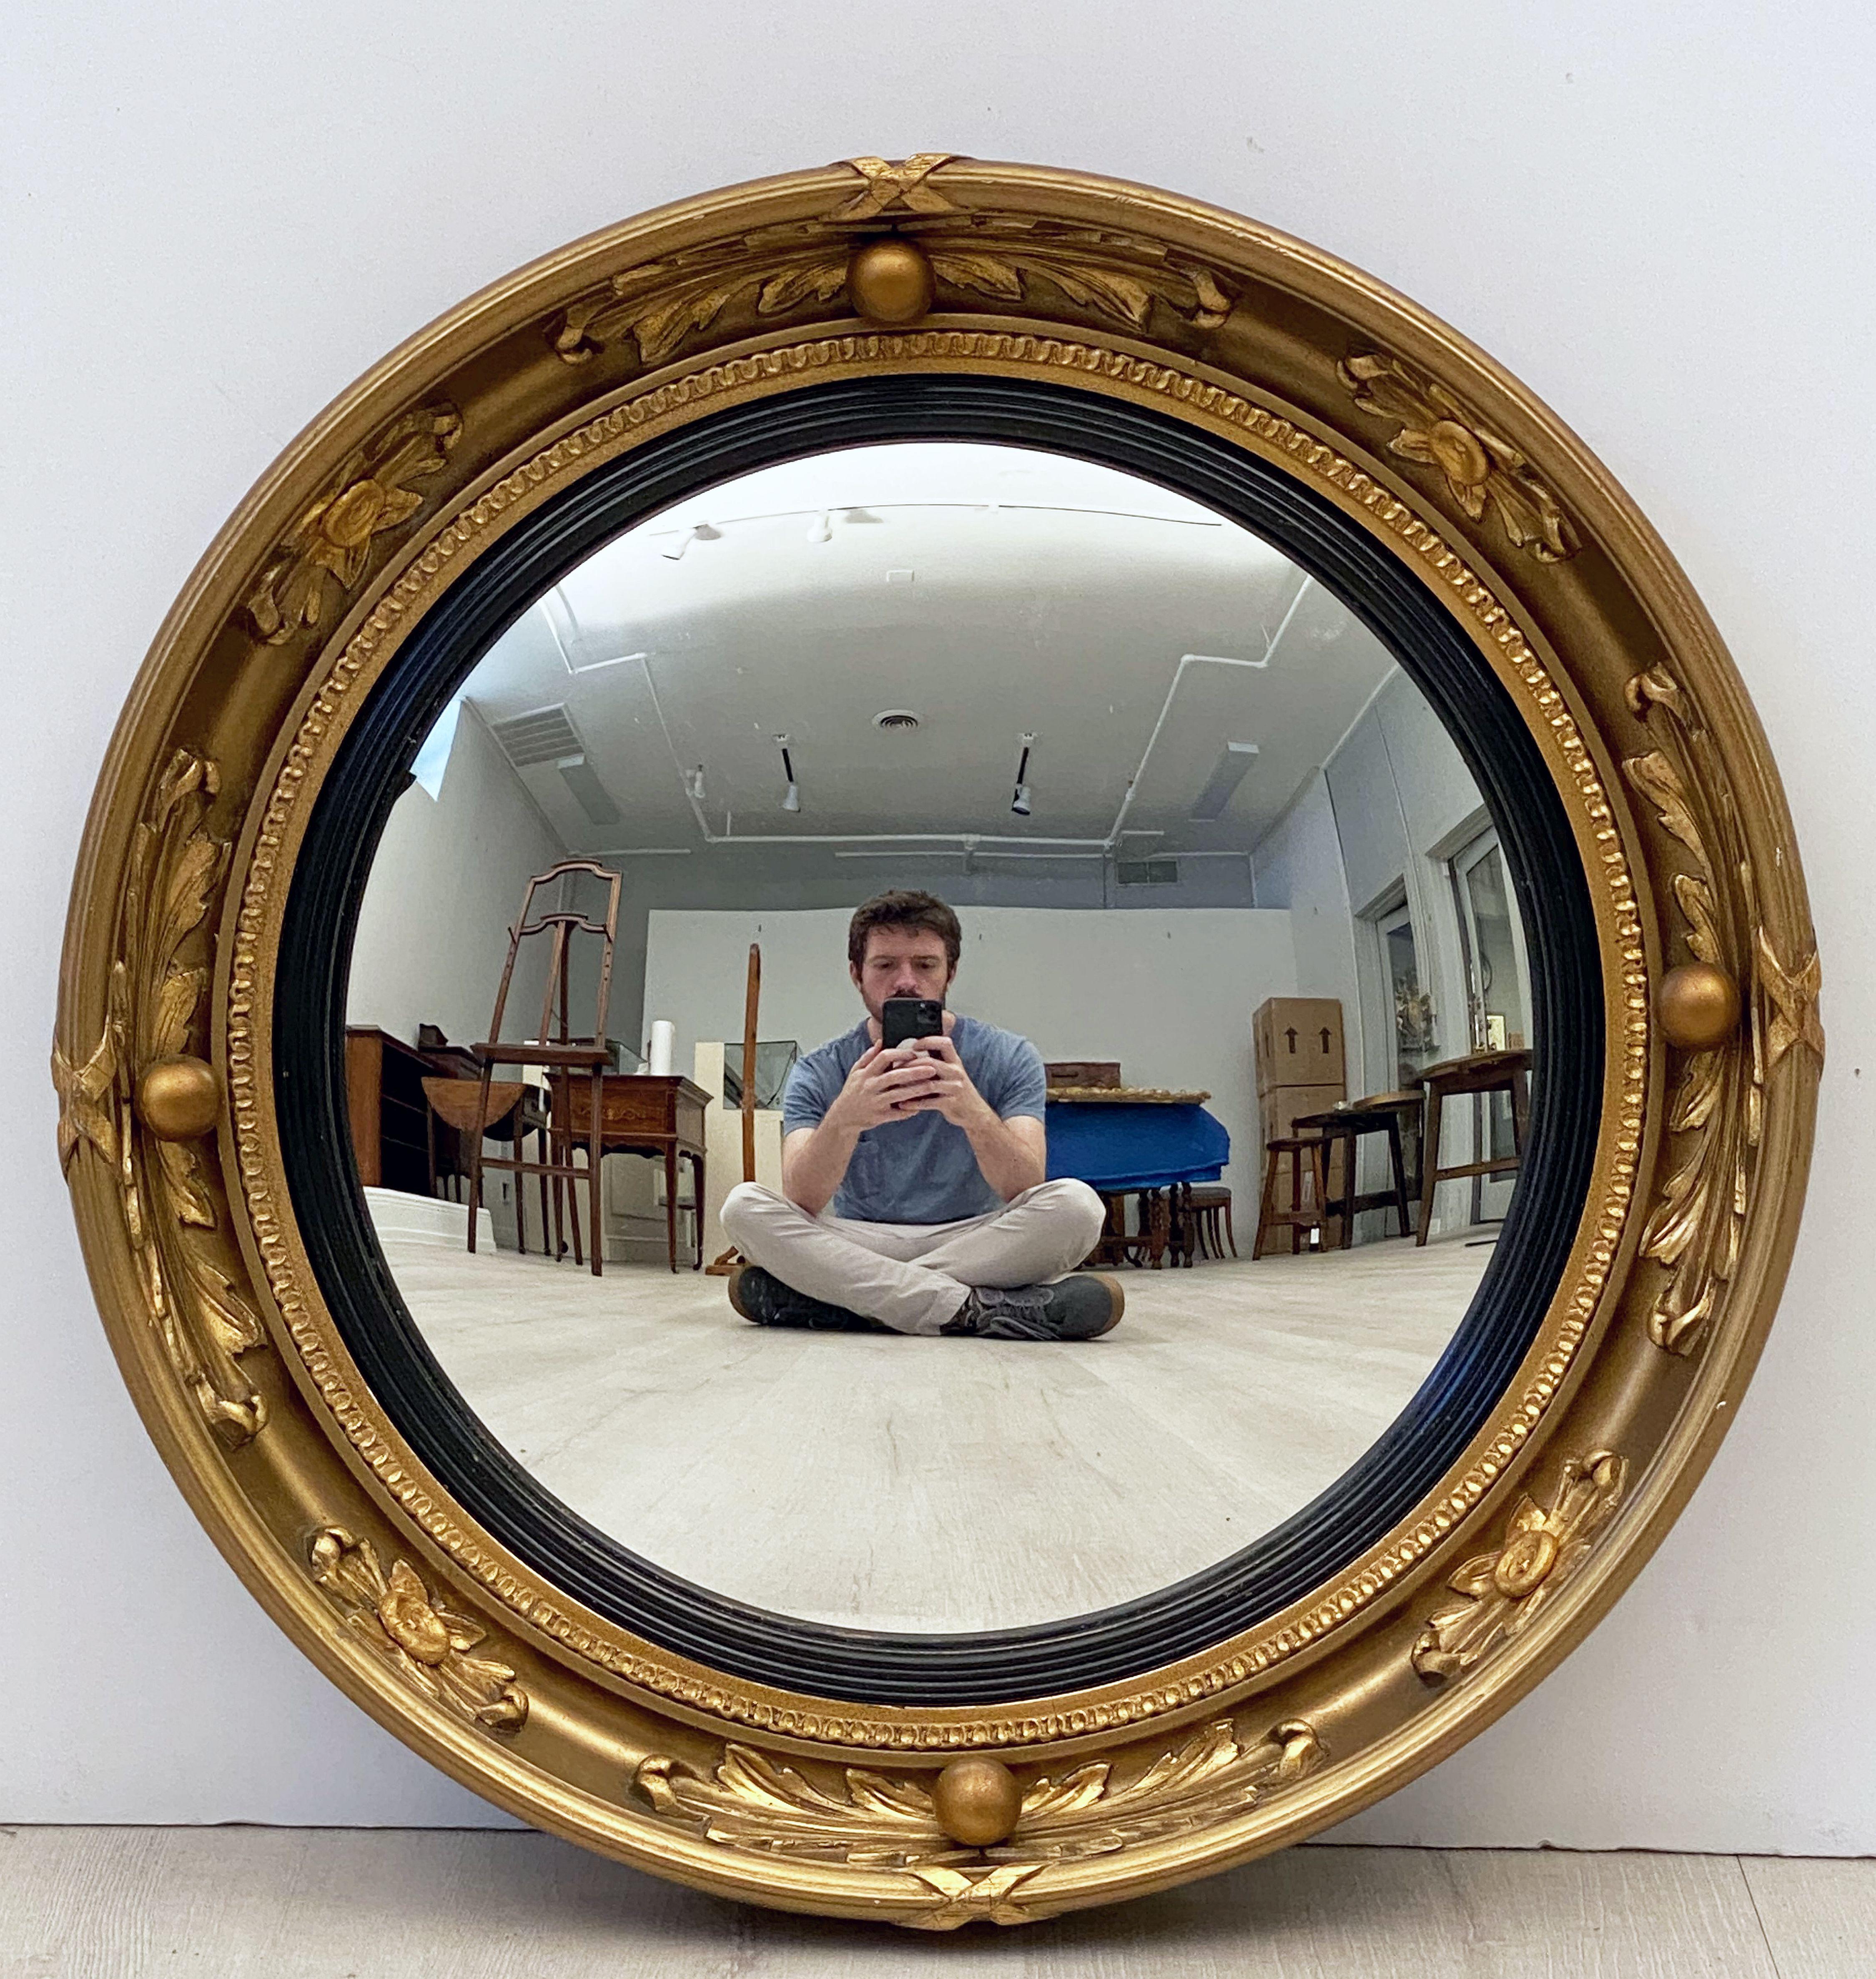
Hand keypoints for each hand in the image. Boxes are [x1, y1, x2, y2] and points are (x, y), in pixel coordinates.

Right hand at [825, 1042, 946, 1130]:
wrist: (843, 1118)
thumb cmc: (852, 1092)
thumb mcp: (855, 1072)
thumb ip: (868, 1057)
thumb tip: (880, 1041)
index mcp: (865, 1073)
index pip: (884, 1057)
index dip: (900, 1054)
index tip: (914, 1053)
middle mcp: (870, 1086)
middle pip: (895, 1076)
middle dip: (915, 1071)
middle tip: (932, 1068)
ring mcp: (875, 1102)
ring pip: (899, 1095)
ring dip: (917, 1090)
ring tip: (933, 1085)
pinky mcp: (880, 1117)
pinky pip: (898, 1113)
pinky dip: (910, 1110)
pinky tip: (922, 1105)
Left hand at [894, 1034, 993, 1127]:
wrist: (974, 1113)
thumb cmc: (956, 1090)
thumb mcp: (951, 1072)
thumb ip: (938, 1061)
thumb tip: (915, 1051)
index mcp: (955, 1061)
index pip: (944, 1043)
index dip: (928, 1041)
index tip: (913, 1045)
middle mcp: (956, 1072)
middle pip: (931, 1063)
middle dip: (911, 1065)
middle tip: (895, 1069)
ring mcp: (954, 1088)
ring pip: (928, 1084)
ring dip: (909, 1086)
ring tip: (895, 1087)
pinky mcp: (951, 1103)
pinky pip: (929, 1102)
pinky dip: (914, 1103)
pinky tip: (902, 1104)